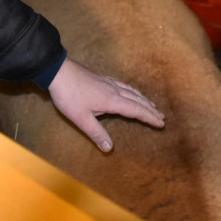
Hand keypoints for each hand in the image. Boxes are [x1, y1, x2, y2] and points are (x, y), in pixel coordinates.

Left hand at [47, 56, 164, 151]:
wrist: (59, 72)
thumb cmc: (69, 96)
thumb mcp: (81, 119)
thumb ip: (96, 133)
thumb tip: (109, 148)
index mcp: (112, 101)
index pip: (136, 111)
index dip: (149, 118)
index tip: (161, 123)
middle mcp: (115, 90)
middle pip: (138, 100)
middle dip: (150, 109)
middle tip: (162, 117)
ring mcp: (109, 83)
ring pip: (132, 91)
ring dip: (144, 99)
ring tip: (152, 105)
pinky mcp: (102, 78)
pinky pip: (124, 86)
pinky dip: (133, 91)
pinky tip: (131, 91)